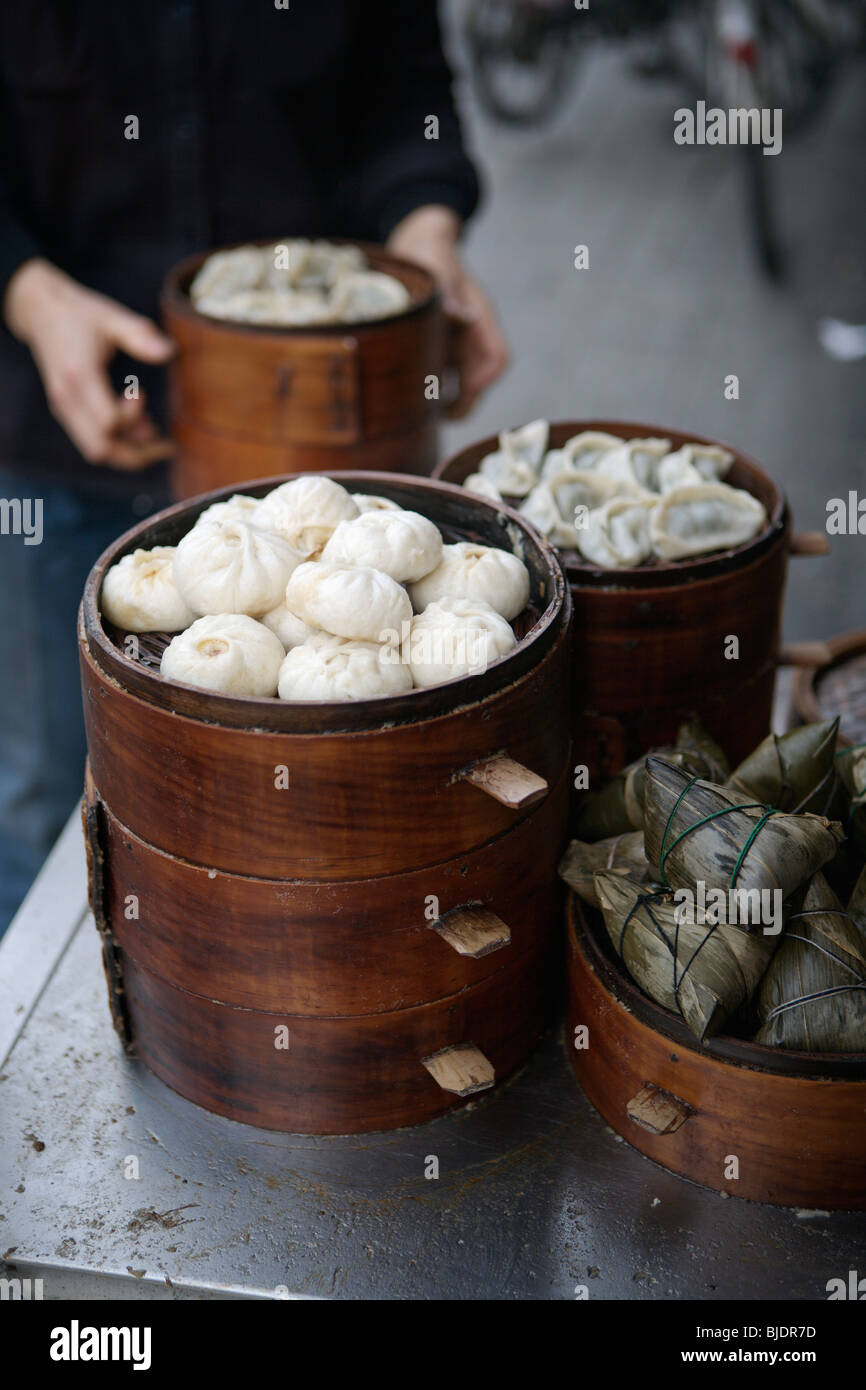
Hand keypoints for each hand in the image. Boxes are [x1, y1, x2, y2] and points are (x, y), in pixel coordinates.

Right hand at [4, 258, 174, 469]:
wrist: (40, 312)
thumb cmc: (78, 314)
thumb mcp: (111, 317)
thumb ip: (139, 335)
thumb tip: (169, 351)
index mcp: (80, 376)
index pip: (108, 422)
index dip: (132, 418)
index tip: (141, 392)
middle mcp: (68, 399)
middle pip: (101, 449)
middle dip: (137, 455)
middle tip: (166, 445)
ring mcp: (64, 409)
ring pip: (96, 451)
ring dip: (129, 452)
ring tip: (156, 438)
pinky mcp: (67, 412)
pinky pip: (91, 441)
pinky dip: (117, 442)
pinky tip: (139, 429)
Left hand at [386, 206, 508, 417]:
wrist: (419, 246)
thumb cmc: (430, 253)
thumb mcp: (436, 264)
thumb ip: (446, 287)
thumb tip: (456, 315)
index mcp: (480, 318)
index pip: (496, 358)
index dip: (483, 380)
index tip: (460, 392)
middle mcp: (473, 336)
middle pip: (479, 379)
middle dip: (462, 402)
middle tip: (435, 418)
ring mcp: (458, 344)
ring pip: (461, 382)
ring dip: (447, 400)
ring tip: (421, 414)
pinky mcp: (441, 347)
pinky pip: (444, 377)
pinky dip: (432, 390)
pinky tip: (410, 398)